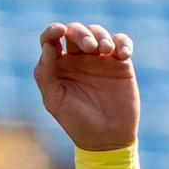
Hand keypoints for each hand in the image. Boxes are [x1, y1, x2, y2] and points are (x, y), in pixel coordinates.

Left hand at [33, 22, 138, 150]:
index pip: (51, 39)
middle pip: (76, 31)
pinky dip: (122, 42)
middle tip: (90, 48)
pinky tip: (123, 54)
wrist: (106, 138)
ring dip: (101, 36)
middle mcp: (77, 59)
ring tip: (105, 51)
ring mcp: (99, 60)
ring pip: (98, 32)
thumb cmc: (76, 121)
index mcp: (58, 66)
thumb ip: (45, 74)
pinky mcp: (120, 63)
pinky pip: (121, 42)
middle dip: (82, 33)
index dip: (53, 30)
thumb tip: (47, 46)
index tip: (59, 31)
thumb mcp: (54, 100)